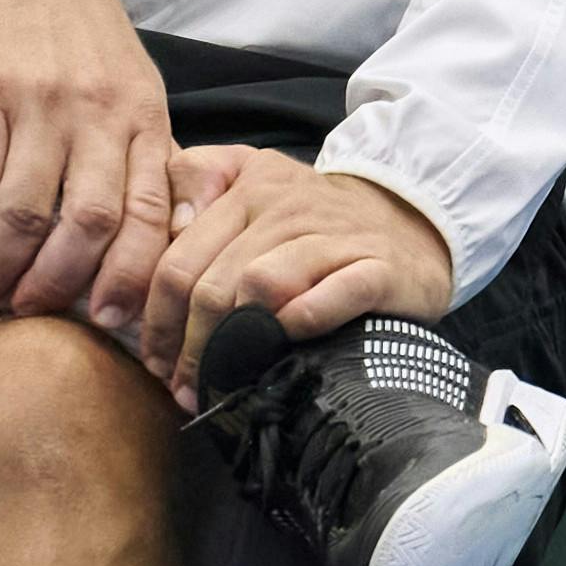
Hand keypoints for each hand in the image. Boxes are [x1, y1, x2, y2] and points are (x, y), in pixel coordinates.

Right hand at [0, 0, 175, 325]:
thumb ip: (141, 156)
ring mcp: (39, 103)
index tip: (107, 322)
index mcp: (143, 118)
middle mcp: (97, 114)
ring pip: (24, 212)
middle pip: (86, 225)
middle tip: (26, 312)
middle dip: (55, 284)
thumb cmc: (79, 31)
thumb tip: (151, 243)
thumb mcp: (134, 86)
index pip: (147, 217)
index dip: (128, 279)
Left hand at [145, 151, 458, 400]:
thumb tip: (166, 228)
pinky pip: (333, 294)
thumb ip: (197, 183)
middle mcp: (286, 205)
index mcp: (246, 187)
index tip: (151, 359)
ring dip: (231, 344)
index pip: (178, 258)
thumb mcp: (252, 180)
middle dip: (186, 345)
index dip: (155, 318)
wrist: (414, 223)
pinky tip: (282, 345)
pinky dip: (301, 321)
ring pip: (260, 286)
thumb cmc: (315, 220)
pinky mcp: (379, 267)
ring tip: (220, 382)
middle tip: (180, 386)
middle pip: (212, 282)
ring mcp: (334, 236)